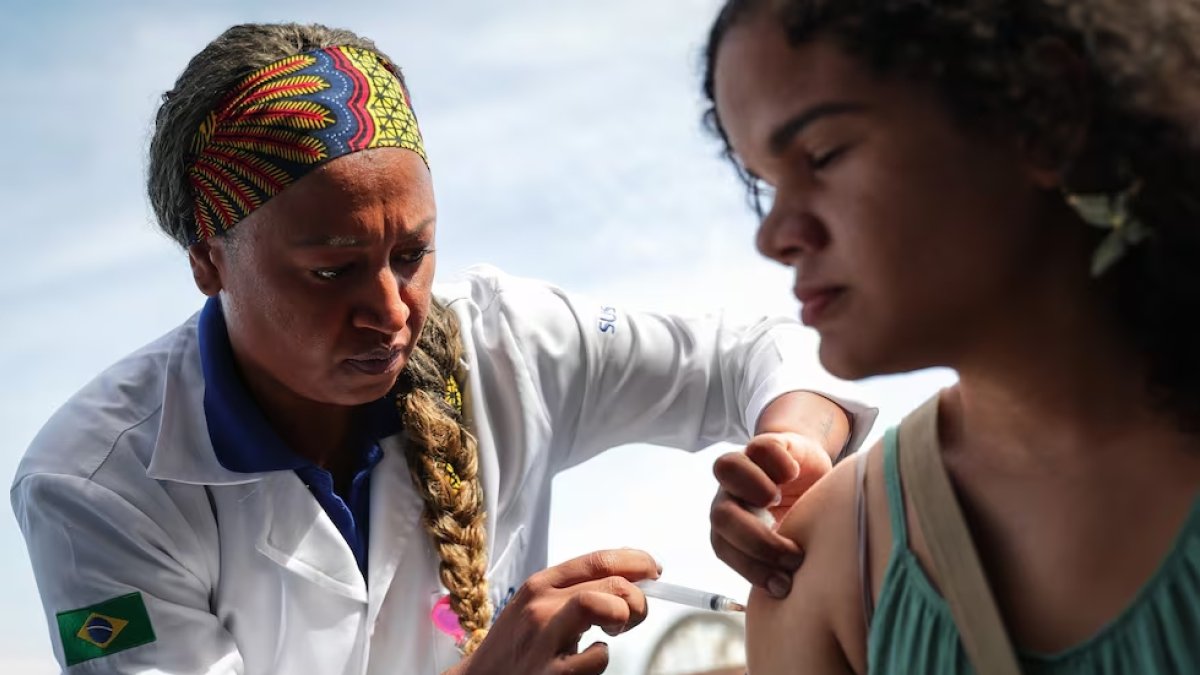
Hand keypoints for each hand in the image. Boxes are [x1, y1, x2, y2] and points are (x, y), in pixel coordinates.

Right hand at [455, 549, 659, 674]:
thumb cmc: (516, 647)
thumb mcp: (537, 607)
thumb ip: (575, 589)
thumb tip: (629, 574)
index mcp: (541, 584)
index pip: (599, 559)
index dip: (635, 561)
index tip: (653, 571)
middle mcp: (542, 604)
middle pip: (611, 582)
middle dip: (638, 598)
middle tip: (633, 617)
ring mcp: (545, 638)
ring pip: (601, 604)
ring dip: (622, 617)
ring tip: (614, 631)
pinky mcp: (551, 673)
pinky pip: (597, 657)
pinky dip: (602, 658)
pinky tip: (590, 660)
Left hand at [710, 431, 832, 597]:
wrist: (808, 468)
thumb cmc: (801, 516)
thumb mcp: (792, 543)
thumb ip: (781, 569)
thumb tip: (792, 609)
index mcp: (730, 525)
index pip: (722, 547)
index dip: (749, 569)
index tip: (782, 585)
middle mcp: (731, 495)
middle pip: (719, 515)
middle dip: (755, 541)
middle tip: (791, 555)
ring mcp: (747, 466)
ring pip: (724, 469)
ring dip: (750, 488)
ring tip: (777, 500)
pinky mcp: (768, 444)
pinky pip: (760, 447)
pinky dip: (777, 463)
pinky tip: (795, 476)